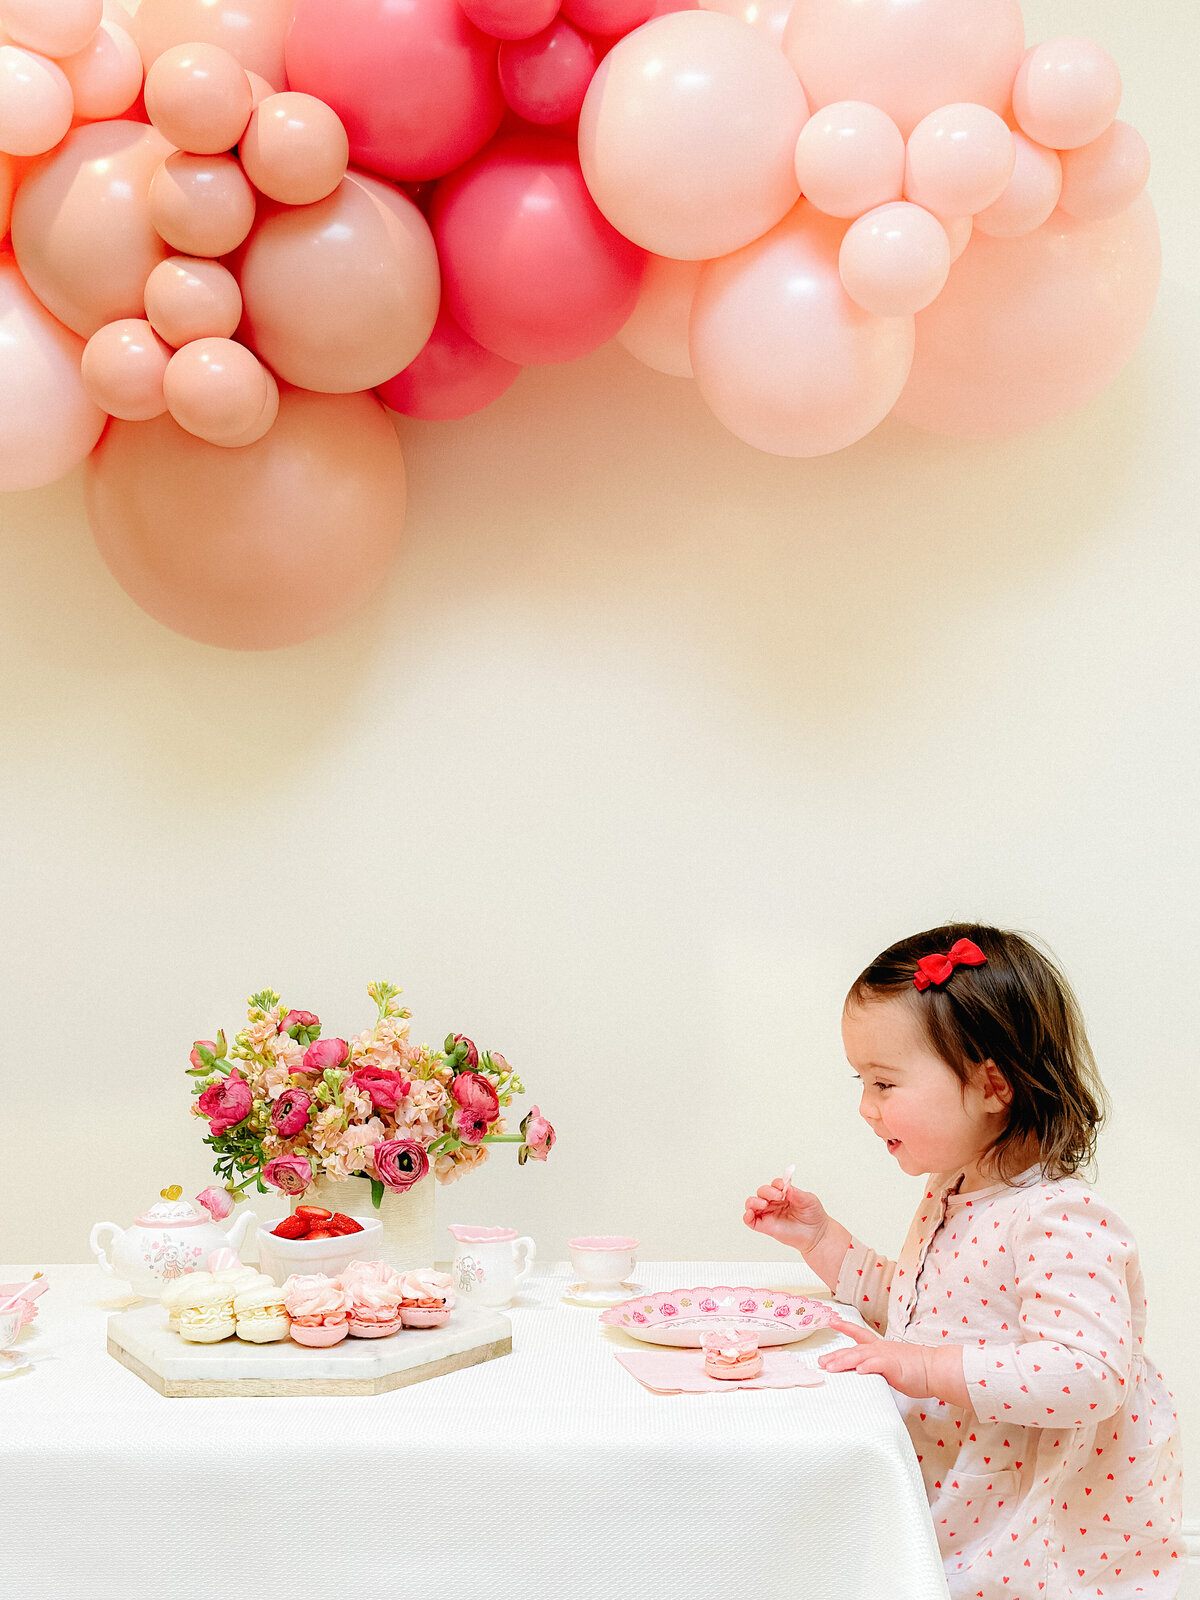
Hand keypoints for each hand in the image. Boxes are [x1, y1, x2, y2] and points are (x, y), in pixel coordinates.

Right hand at [743, 1175, 829, 1254]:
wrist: (816, 1235)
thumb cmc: (813, 1216)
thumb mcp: (809, 1200)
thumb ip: (796, 1193)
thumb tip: (786, 1186)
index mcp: (783, 1194)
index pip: (774, 1184)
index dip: (777, 1184)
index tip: (784, 1187)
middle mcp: (774, 1202)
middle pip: (762, 1191)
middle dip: (768, 1191)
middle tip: (779, 1196)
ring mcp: (769, 1214)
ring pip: (752, 1203)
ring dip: (754, 1201)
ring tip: (764, 1204)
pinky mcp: (765, 1226)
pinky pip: (750, 1221)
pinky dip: (747, 1216)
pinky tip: (750, 1214)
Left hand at [818, 1320, 966, 1405]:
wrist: (935, 1368)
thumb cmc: (917, 1369)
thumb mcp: (893, 1365)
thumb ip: (878, 1367)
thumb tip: (866, 1374)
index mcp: (880, 1347)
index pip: (859, 1334)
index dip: (845, 1327)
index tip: (832, 1321)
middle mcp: (880, 1348)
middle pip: (852, 1349)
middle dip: (835, 1355)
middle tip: (821, 1362)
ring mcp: (885, 1356)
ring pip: (859, 1355)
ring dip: (843, 1361)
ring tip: (830, 1367)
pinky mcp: (893, 1365)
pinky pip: (877, 1365)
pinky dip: (867, 1367)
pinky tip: (858, 1371)